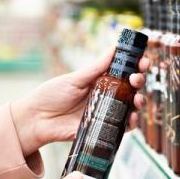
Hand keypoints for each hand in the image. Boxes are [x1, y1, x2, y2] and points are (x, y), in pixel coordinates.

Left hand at [11, 50, 148, 153]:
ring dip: (139, 102)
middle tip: (137, 78)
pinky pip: (122, 128)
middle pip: (131, 88)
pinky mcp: (102, 129)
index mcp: (100, 81)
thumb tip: (114, 49)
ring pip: (130, 108)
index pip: (123, 72)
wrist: (36, 120)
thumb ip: (96, 68)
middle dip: (139, 81)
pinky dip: (131, 123)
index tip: (142, 60)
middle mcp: (106, 96)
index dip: (135, 66)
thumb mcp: (74, 79)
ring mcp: (105, 113)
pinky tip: (132, 118)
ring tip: (137, 99)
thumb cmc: (52, 95)